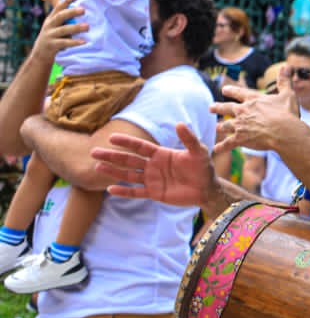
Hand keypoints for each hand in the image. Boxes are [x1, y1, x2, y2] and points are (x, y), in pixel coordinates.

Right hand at [26, 0, 84, 62]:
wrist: (40, 54)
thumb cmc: (54, 38)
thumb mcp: (57, 26)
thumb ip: (66, 19)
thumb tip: (83, 9)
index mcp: (52, 18)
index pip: (59, 7)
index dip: (67, 0)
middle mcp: (49, 25)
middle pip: (60, 16)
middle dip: (72, 12)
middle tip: (84, 9)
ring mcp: (50, 35)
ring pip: (63, 30)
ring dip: (76, 28)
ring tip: (88, 26)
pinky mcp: (52, 45)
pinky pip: (64, 43)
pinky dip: (74, 42)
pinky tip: (84, 41)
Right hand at [92, 123, 216, 206]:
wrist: (207, 189)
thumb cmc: (203, 168)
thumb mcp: (199, 152)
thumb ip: (189, 139)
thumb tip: (180, 124)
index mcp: (161, 154)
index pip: (140, 147)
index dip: (126, 142)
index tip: (111, 138)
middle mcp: (153, 166)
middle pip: (129, 160)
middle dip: (112, 156)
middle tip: (94, 151)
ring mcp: (152, 180)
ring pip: (128, 175)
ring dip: (113, 172)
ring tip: (97, 167)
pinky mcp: (155, 193)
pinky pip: (136, 192)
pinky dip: (124, 191)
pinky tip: (110, 189)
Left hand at [213, 72, 303, 151]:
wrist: (283, 131)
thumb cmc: (286, 113)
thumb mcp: (287, 94)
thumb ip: (285, 81)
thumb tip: (287, 66)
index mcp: (253, 99)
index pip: (239, 93)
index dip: (231, 91)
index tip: (224, 90)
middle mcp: (243, 110)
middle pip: (227, 108)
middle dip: (218, 107)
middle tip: (210, 107)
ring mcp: (240, 125)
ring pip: (226, 125)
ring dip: (221, 126)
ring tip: (217, 127)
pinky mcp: (240, 138)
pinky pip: (228, 143)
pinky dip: (222, 146)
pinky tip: (216, 148)